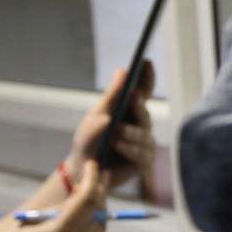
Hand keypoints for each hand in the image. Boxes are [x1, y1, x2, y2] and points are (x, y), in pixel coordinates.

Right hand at [0, 163, 109, 231]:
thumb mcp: (29, 220)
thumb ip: (59, 207)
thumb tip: (84, 190)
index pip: (87, 200)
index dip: (93, 179)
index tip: (94, 165)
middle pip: (98, 213)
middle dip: (98, 193)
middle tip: (97, 176)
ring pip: (100, 228)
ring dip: (96, 211)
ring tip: (86, 198)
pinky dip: (93, 229)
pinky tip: (82, 222)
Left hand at [68, 65, 154, 187]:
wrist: (83, 169)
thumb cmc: (89, 140)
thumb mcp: (95, 117)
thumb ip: (110, 96)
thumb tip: (122, 72)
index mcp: (130, 111)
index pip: (144, 91)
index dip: (147, 76)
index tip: (146, 61)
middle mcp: (141, 126)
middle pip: (144, 113)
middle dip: (138, 106)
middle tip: (131, 95)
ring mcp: (144, 144)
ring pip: (143, 135)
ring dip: (130, 132)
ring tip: (117, 132)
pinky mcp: (143, 162)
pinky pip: (141, 154)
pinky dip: (129, 148)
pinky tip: (119, 145)